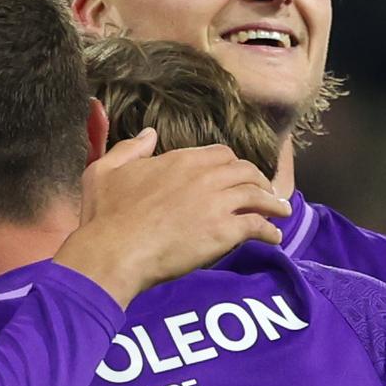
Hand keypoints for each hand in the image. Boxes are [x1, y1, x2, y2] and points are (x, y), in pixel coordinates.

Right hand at [57, 128, 290, 307]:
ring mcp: (217, 203)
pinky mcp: (225, 231)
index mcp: (179, 160)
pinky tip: (274, 238)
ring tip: (280, 212)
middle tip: (265, 192)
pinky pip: (258, 226)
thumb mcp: (105, 170)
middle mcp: (204, 176)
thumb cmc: (105, 216)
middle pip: (245, 171)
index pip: (220, 154)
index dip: (232, 164)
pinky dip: (270, 231)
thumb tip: (150, 134)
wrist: (115, 250)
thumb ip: (130, 149)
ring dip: (273, 203)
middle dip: (259, 180)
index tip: (236, 175)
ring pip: (257, 195)